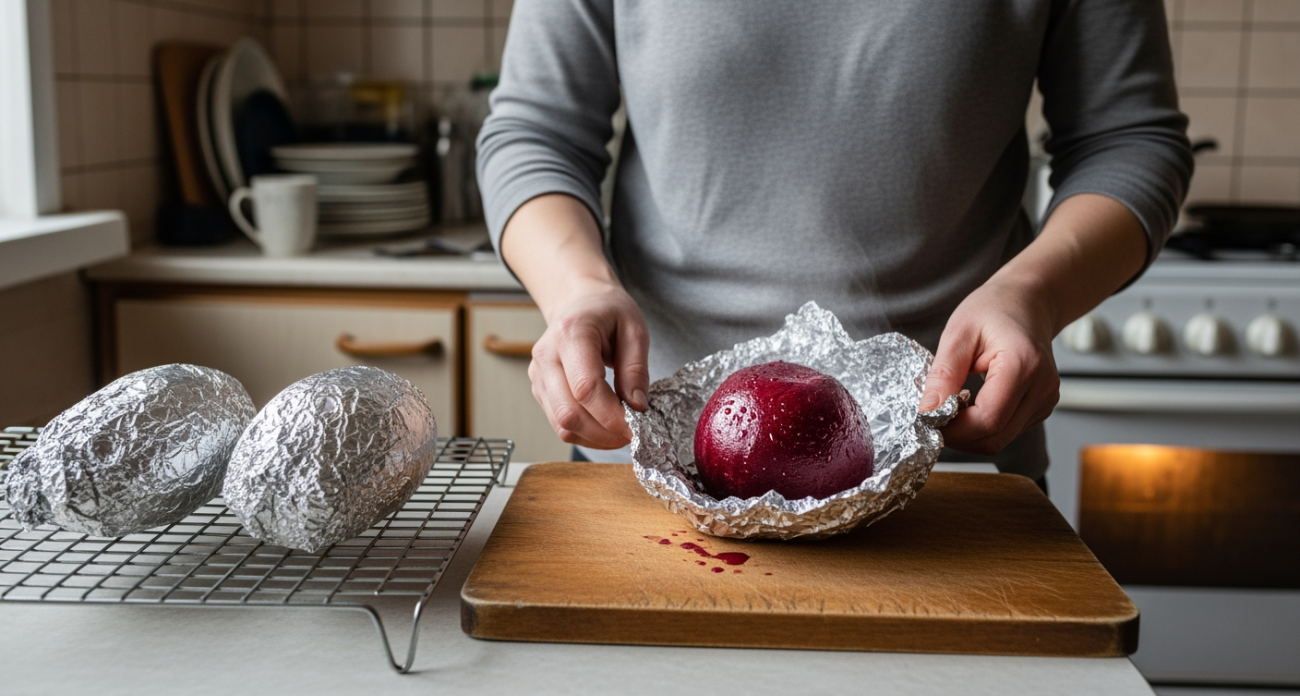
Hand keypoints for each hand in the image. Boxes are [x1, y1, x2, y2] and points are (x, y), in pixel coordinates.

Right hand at [528, 278, 649, 448]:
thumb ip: (636, 369)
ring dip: (594, 438)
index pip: (586, 387)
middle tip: (631, 434)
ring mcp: (538, 374)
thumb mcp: (634, 330)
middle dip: (603, 433)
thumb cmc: (608, 312)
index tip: (637, 425)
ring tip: (620, 432)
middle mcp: (546, 355)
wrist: (579, 301)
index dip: (611, 415)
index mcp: (570, 334)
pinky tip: (604, 426)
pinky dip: (584, 433)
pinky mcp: (539, 389)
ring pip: (561, 425)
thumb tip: (637, 408)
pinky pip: (558, 423)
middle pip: (569, 413)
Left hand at [919, 279, 1060, 455]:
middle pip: (995, 437)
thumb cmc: (995, 309)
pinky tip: (969, 405)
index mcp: (1023, 365)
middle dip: (958, 435)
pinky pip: (1007, 431)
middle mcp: (1042, 388)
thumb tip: (927, 412)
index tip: (926, 420)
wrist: (1027, 301)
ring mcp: (1045, 400)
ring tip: (950, 405)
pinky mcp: (1041, 407)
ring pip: (1000, 439)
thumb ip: (943, 375)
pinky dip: (982, 427)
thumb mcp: (958, 333)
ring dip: (969, 433)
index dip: (953, 429)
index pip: (987, 420)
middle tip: (931, 417)